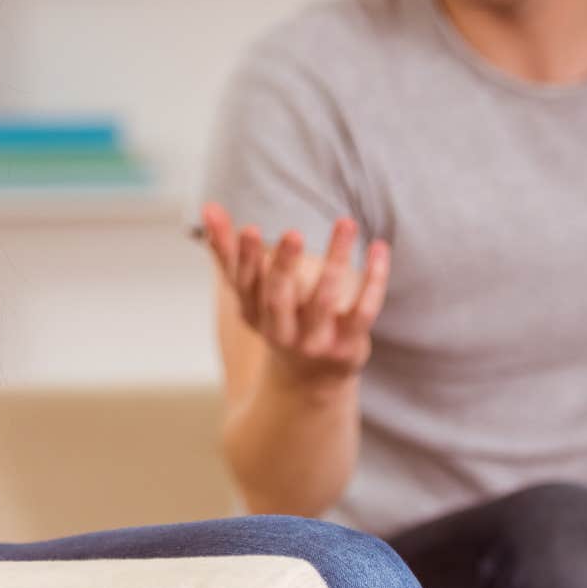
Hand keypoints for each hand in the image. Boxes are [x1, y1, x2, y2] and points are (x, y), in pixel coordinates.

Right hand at [200, 202, 388, 385]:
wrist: (310, 380)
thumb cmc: (277, 318)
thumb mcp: (250, 291)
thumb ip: (227, 251)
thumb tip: (207, 207)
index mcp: (253, 314)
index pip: (245, 285)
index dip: (245, 259)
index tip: (249, 229)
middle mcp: (281, 331)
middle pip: (279, 298)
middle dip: (284, 265)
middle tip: (293, 233)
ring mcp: (315, 341)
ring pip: (325, 300)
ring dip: (335, 260)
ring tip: (345, 222)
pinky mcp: (348, 345)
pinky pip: (364, 311)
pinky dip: (373, 280)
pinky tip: (379, 247)